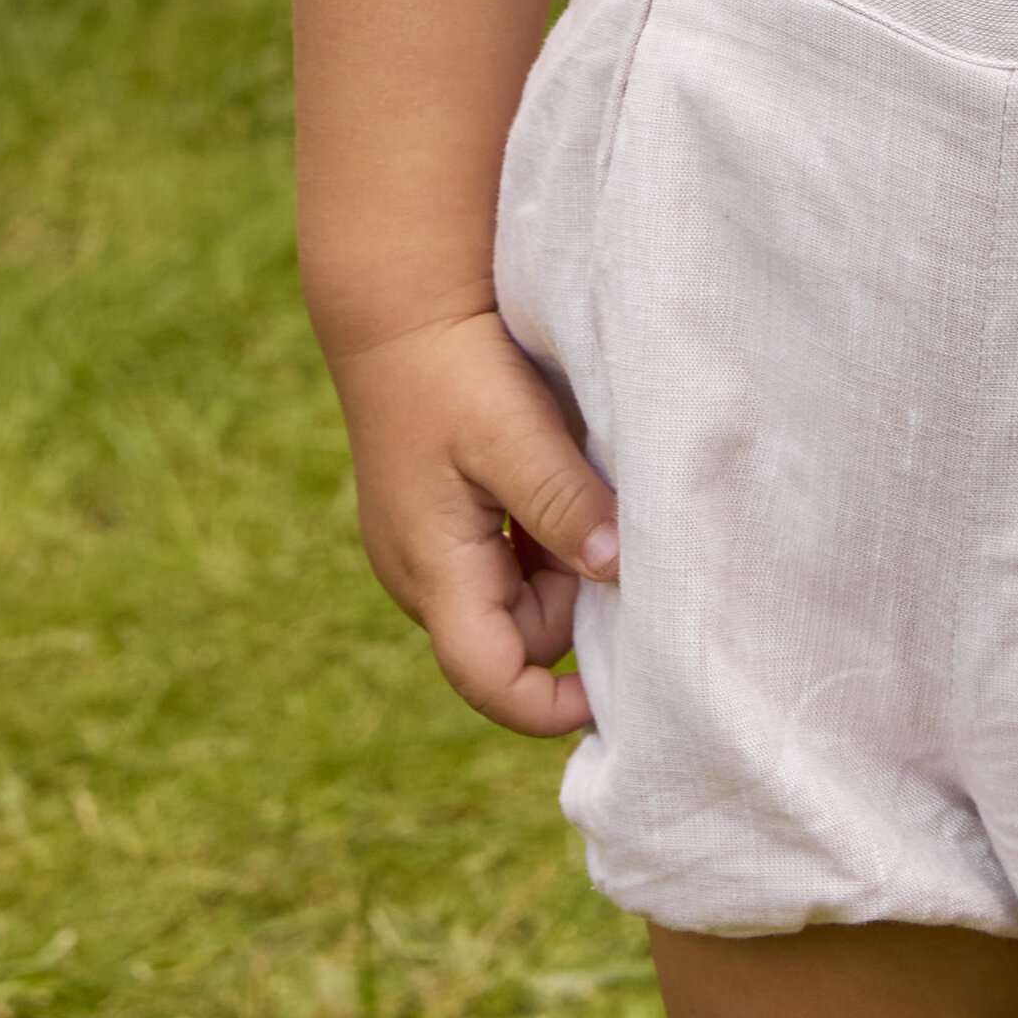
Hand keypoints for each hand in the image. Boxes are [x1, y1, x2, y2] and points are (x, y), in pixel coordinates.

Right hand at [328, 306, 620, 735]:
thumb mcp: (513, 432)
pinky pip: (501, 566)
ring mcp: (424, 554)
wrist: (399, 311)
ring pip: (513, 603)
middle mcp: (420, 579)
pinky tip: (552, 485)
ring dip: (556, 570)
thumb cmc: (452, 369)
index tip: (618, 690)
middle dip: (568, 607)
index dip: (552, 707)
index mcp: (434, 570)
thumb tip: (614, 571)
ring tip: (573, 491)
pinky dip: (539, 545)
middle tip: (597, 522)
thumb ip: (562, 503)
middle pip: (513, 642)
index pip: (490, 681)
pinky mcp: (438, 526)